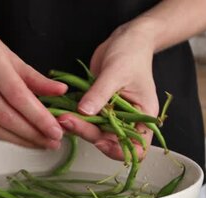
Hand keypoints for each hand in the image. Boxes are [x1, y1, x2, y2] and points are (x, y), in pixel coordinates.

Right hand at [0, 13, 66, 148]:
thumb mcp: (8, 53)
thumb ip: (33, 77)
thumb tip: (60, 92)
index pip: (18, 96)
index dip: (39, 117)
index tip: (55, 130)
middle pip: (5, 116)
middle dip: (32, 134)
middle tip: (52, 142)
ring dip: (18, 140)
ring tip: (38, 143)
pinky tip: (15, 137)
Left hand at [56, 23, 157, 159]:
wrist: (127, 39)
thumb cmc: (131, 53)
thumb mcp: (116, 72)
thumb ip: (100, 94)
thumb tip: (85, 111)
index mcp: (143, 116)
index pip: (137, 147)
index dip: (119, 150)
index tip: (100, 141)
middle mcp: (129, 119)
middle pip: (110, 140)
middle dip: (88, 133)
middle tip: (68, 121)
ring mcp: (113, 114)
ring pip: (94, 131)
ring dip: (78, 126)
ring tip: (61, 117)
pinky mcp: (99, 107)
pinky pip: (87, 119)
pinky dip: (75, 117)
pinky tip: (62, 112)